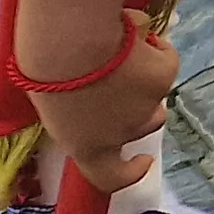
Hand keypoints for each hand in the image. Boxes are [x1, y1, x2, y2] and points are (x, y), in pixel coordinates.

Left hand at [26, 10, 175, 194]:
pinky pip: (165, 60)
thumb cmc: (48, 76)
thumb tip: (100, 99)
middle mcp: (124, 132)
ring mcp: (149, 105)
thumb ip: (81, 117)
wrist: (73, 46)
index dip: (131, 172)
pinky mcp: (165, 76)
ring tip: (127, 52)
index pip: (113, 177)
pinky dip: (155, 49)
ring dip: (148, 78)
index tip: (143, 159)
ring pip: (157, 92)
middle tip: (130, 84)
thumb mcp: (56, 108)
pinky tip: (137, 36)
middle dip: (145, 107)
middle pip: (146, 125)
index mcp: (88, 147)